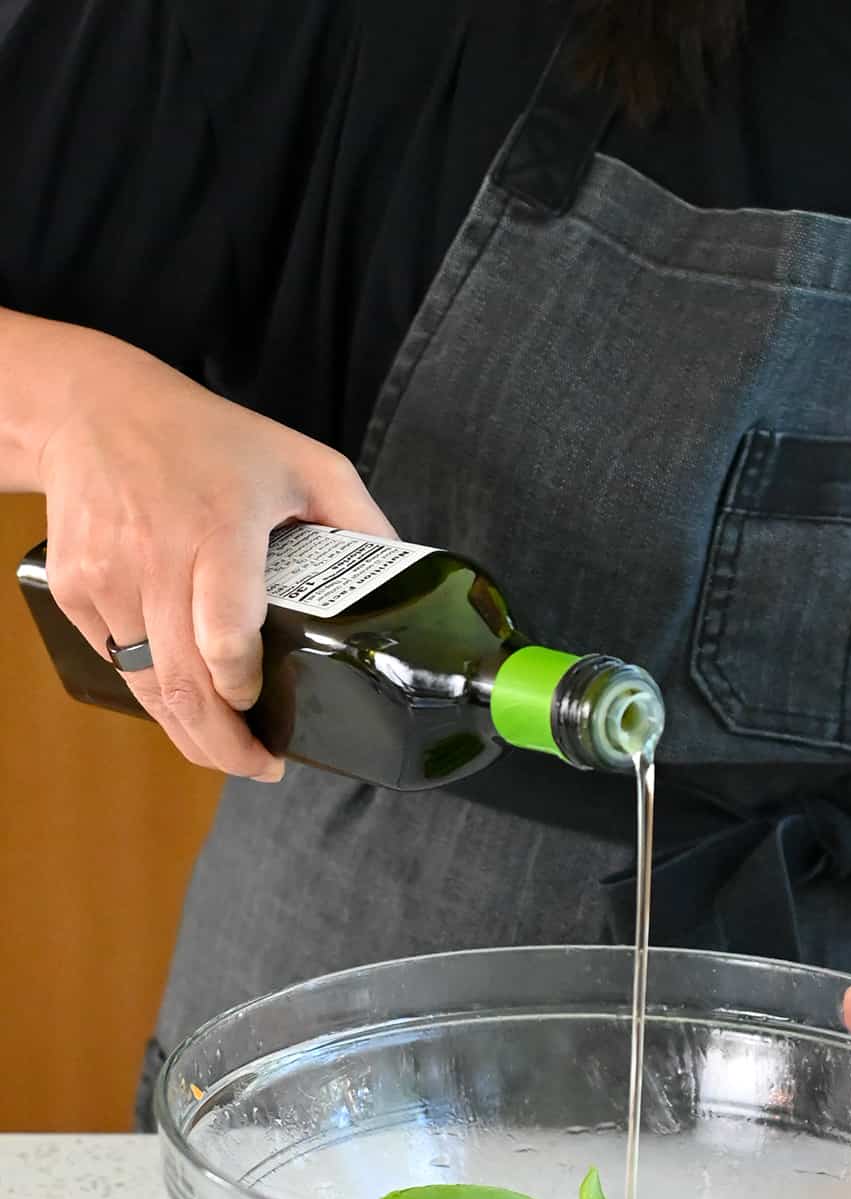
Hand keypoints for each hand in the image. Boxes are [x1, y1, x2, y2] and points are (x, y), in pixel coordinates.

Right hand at [36, 330, 395, 776]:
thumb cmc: (210, 438)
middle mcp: (156, 555)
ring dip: (188, 733)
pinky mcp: (73, 590)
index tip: (265, 714)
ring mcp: (107, 576)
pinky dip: (152, 693)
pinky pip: (117, 662)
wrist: (95, 410)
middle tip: (260, 768)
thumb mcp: (304, 462)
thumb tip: (408, 586)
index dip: (243, 686)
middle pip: (184, 681)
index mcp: (219, 525)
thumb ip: (361, 521)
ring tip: (229, 752)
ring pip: (146, 686)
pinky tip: (185, 702)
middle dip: (224, 745)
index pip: (224, 631)